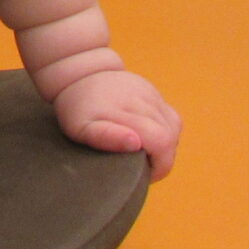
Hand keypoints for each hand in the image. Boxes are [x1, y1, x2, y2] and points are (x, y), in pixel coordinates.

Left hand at [51, 67, 180, 179]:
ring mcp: (150, 92)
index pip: (162, 142)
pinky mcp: (151, 89)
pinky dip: (163, 129)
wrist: (75, 75)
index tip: (145, 174)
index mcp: (127, 111)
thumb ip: (106, 137)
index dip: (160, 164)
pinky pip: (168, 114)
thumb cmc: (75, 108)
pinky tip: (145, 135)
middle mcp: (144, 99)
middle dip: (162, 157)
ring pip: (173, 125)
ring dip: (164, 143)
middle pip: (171, 136)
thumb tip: (135, 143)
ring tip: (144, 151)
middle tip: (142, 165)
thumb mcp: (80, 128)